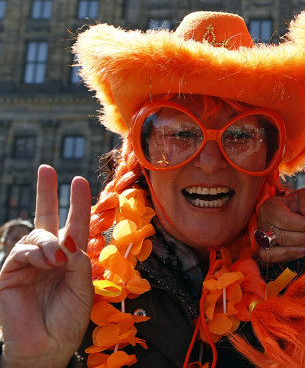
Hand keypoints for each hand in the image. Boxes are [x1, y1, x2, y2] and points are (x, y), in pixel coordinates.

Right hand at [0, 165, 93, 367]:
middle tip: (47, 168)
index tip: (80, 180)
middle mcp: (49, 256)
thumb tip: (67, 239)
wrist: (47, 346)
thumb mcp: (83, 286)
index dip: (78, 203)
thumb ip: (78, 260)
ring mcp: (28, 263)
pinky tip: (47, 261)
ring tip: (58, 260)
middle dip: (47, 192)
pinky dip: (37, 252)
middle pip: (47, 217)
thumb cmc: (68, 319)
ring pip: (38, 234)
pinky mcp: (10, 272)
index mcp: (70, 258)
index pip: (75, 224)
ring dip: (50, 243)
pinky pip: (23, 250)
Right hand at [256, 187, 304, 263]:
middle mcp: (263, 223)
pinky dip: (290, 255)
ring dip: (298, 250)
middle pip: (282, 235)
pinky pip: (273, 257)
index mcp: (271, 206)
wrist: (295, 213)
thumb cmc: (300, 204)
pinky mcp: (265, 251)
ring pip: (276, 249)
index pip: (286, 219)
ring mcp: (262, 238)